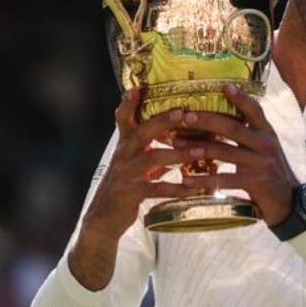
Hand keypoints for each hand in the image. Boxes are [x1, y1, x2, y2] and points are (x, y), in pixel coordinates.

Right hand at [68, 88, 202, 289]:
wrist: (104, 219)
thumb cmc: (126, 186)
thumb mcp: (134, 163)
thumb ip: (151, 148)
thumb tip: (181, 135)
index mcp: (124, 144)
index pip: (123, 118)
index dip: (128, 103)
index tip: (137, 88)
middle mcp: (122, 154)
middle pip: (142, 132)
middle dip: (163, 121)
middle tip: (184, 112)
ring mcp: (125, 174)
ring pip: (154, 158)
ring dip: (179, 154)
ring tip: (201, 151)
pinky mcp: (129, 193)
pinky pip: (156, 188)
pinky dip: (176, 188)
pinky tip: (194, 188)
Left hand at [172, 85, 299, 225]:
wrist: (289, 202)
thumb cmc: (270, 172)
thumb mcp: (264, 149)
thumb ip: (248, 136)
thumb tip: (218, 122)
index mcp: (266, 132)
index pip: (254, 110)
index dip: (240, 98)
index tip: (224, 86)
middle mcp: (264, 144)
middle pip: (232, 127)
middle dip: (206, 120)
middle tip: (185, 116)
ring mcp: (260, 163)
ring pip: (224, 152)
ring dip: (197, 149)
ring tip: (177, 147)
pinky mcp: (255, 182)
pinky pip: (224, 178)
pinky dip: (203, 179)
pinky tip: (186, 180)